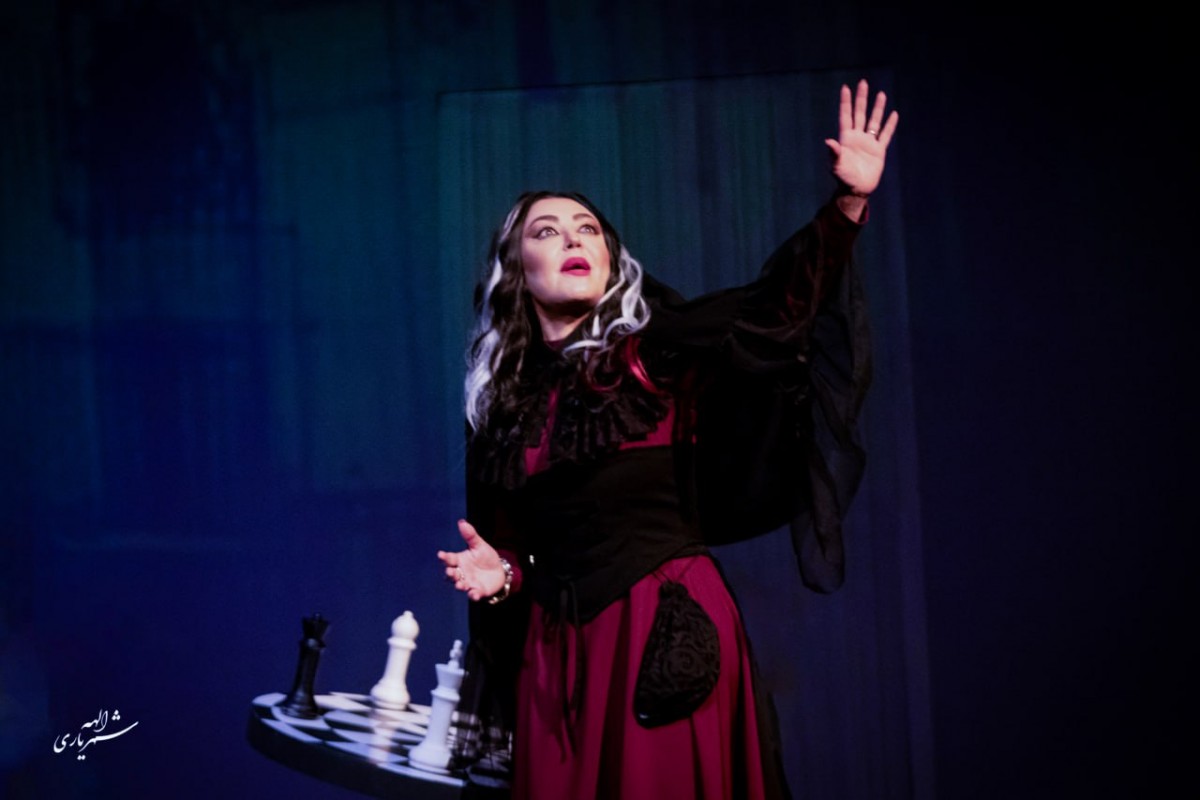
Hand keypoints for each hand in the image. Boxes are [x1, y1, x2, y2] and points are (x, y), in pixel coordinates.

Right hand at [437, 519, 506, 601]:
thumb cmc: (485, 557)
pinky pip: (473, 594)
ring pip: (460, 585)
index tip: (440, 554)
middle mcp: (461, 573)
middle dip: (450, 573)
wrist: (499, 570)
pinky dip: (473, 595)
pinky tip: (474, 594)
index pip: (449, 559)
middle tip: (450, 571)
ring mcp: (468, 583)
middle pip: (451, 574)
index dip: (444, 557)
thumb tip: (462, 522)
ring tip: (460, 584)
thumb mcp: (479, 545)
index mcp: (459, 560)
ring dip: (459, 585)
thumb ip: (470, 535)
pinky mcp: (477, 591)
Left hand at [824, 79, 898, 198]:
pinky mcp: (879, 151)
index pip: (846, 116)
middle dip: (861, 99)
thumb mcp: (836, 165)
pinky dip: (890, 125)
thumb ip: (834, 153)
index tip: (846, 88)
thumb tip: (828, 141)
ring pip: (874, 121)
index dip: (846, 103)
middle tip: (863, 83)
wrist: (856, 190)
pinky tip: (893, 114)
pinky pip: (885, 135)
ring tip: (881, 94)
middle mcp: (857, 137)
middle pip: (860, 113)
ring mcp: (868, 143)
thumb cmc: (844, 178)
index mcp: (846, 139)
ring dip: (877, 108)